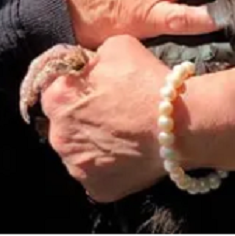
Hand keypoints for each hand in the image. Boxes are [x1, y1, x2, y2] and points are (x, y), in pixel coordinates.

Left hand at [39, 35, 174, 202]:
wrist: (180, 124)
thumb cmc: (147, 81)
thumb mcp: (115, 46)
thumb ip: (92, 57)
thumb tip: (88, 66)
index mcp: (56, 98)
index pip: (54, 89)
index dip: (75, 86)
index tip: (95, 88)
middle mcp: (57, 135)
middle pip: (64, 123)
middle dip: (82, 117)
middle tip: (113, 112)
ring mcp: (76, 167)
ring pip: (78, 152)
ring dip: (94, 143)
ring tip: (123, 135)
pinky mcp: (96, 189)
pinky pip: (97, 175)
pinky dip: (109, 167)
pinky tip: (127, 154)